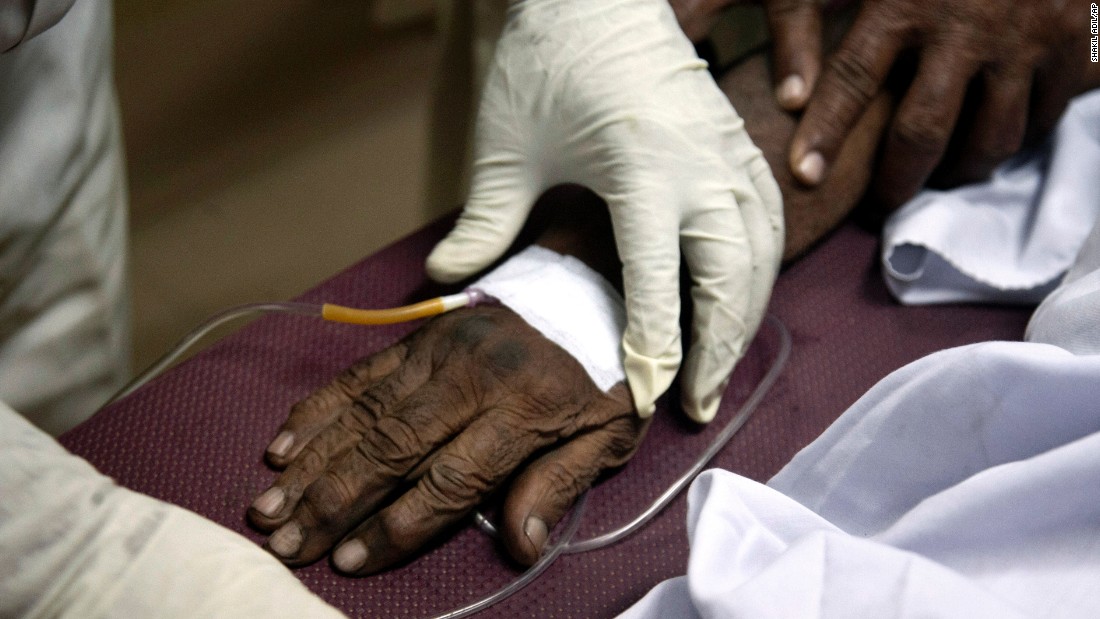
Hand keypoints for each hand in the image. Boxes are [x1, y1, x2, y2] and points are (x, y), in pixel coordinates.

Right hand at [249, 305, 647, 571]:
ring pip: (363, 414)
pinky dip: (318, 409)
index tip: (350, 561)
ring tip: (268, 506)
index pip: (449, 480)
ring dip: (311, 462)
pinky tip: (283, 443)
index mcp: (523, 410)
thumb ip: (560, 486)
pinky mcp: (419, 335)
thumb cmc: (602, 370)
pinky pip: (359, 375)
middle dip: (332, 501)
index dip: (396, 525)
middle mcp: (471, 379)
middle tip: (285, 543)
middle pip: (390, 449)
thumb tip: (520, 548)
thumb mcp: (607, 433)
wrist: (593, 277)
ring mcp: (439, 352)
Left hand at [424, 0, 783, 422]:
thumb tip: (445, 280)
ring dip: (747, 316)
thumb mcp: (507, 145)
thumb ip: (485, 219)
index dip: (657, 347)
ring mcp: (728, 154)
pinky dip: (763, 270)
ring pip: (764, 253)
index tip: (650, 399)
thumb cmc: (549, 61)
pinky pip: (770, 219)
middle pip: (734, 278)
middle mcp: (701, 168)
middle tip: (694, 403)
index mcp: (643, 170)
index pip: (661, 281)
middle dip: (718, 348)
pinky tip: (743, 300)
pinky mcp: (739, 145)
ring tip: (719, 367)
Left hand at [789, 0, 1099, 208]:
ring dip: (958, 171)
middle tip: (877, 206)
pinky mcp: (1074, 40)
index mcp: (905, 0)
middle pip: (923, 133)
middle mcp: (966, 24)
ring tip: (935, 177)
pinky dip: (1016, 139)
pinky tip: (988, 140)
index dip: (826, 133)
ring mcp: (1025, 36)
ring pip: (990, 139)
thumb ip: (814, 12)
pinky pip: (1043, 117)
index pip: (853, 79)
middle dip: (894, 183)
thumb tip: (785, 87)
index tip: (804, 176)